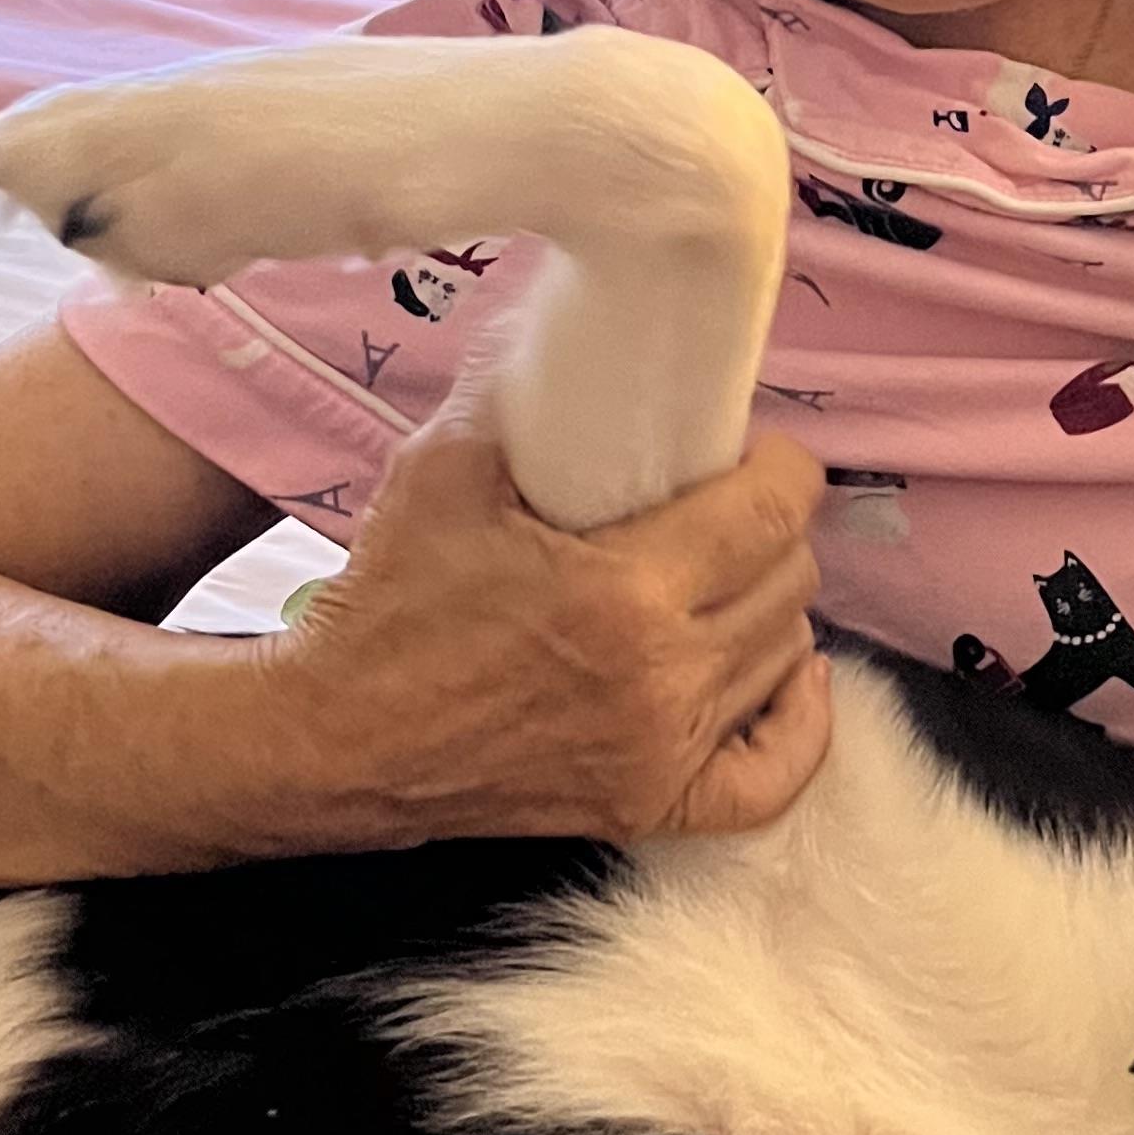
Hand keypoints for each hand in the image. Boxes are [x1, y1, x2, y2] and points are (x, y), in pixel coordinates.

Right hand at [267, 405, 831, 850]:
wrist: (336, 737)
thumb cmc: (388, 604)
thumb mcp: (446, 469)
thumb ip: (516, 394)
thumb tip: (572, 330)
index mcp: (626, 590)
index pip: (773, 512)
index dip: (784, 467)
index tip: (754, 448)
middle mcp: (663, 676)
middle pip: (789, 581)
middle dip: (774, 528)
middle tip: (728, 503)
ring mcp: (661, 751)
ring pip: (785, 657)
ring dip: (772, 605)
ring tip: (731, 572)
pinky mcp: (648, 804)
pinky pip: (773, 778)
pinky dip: (797, 723)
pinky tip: (786, 672)